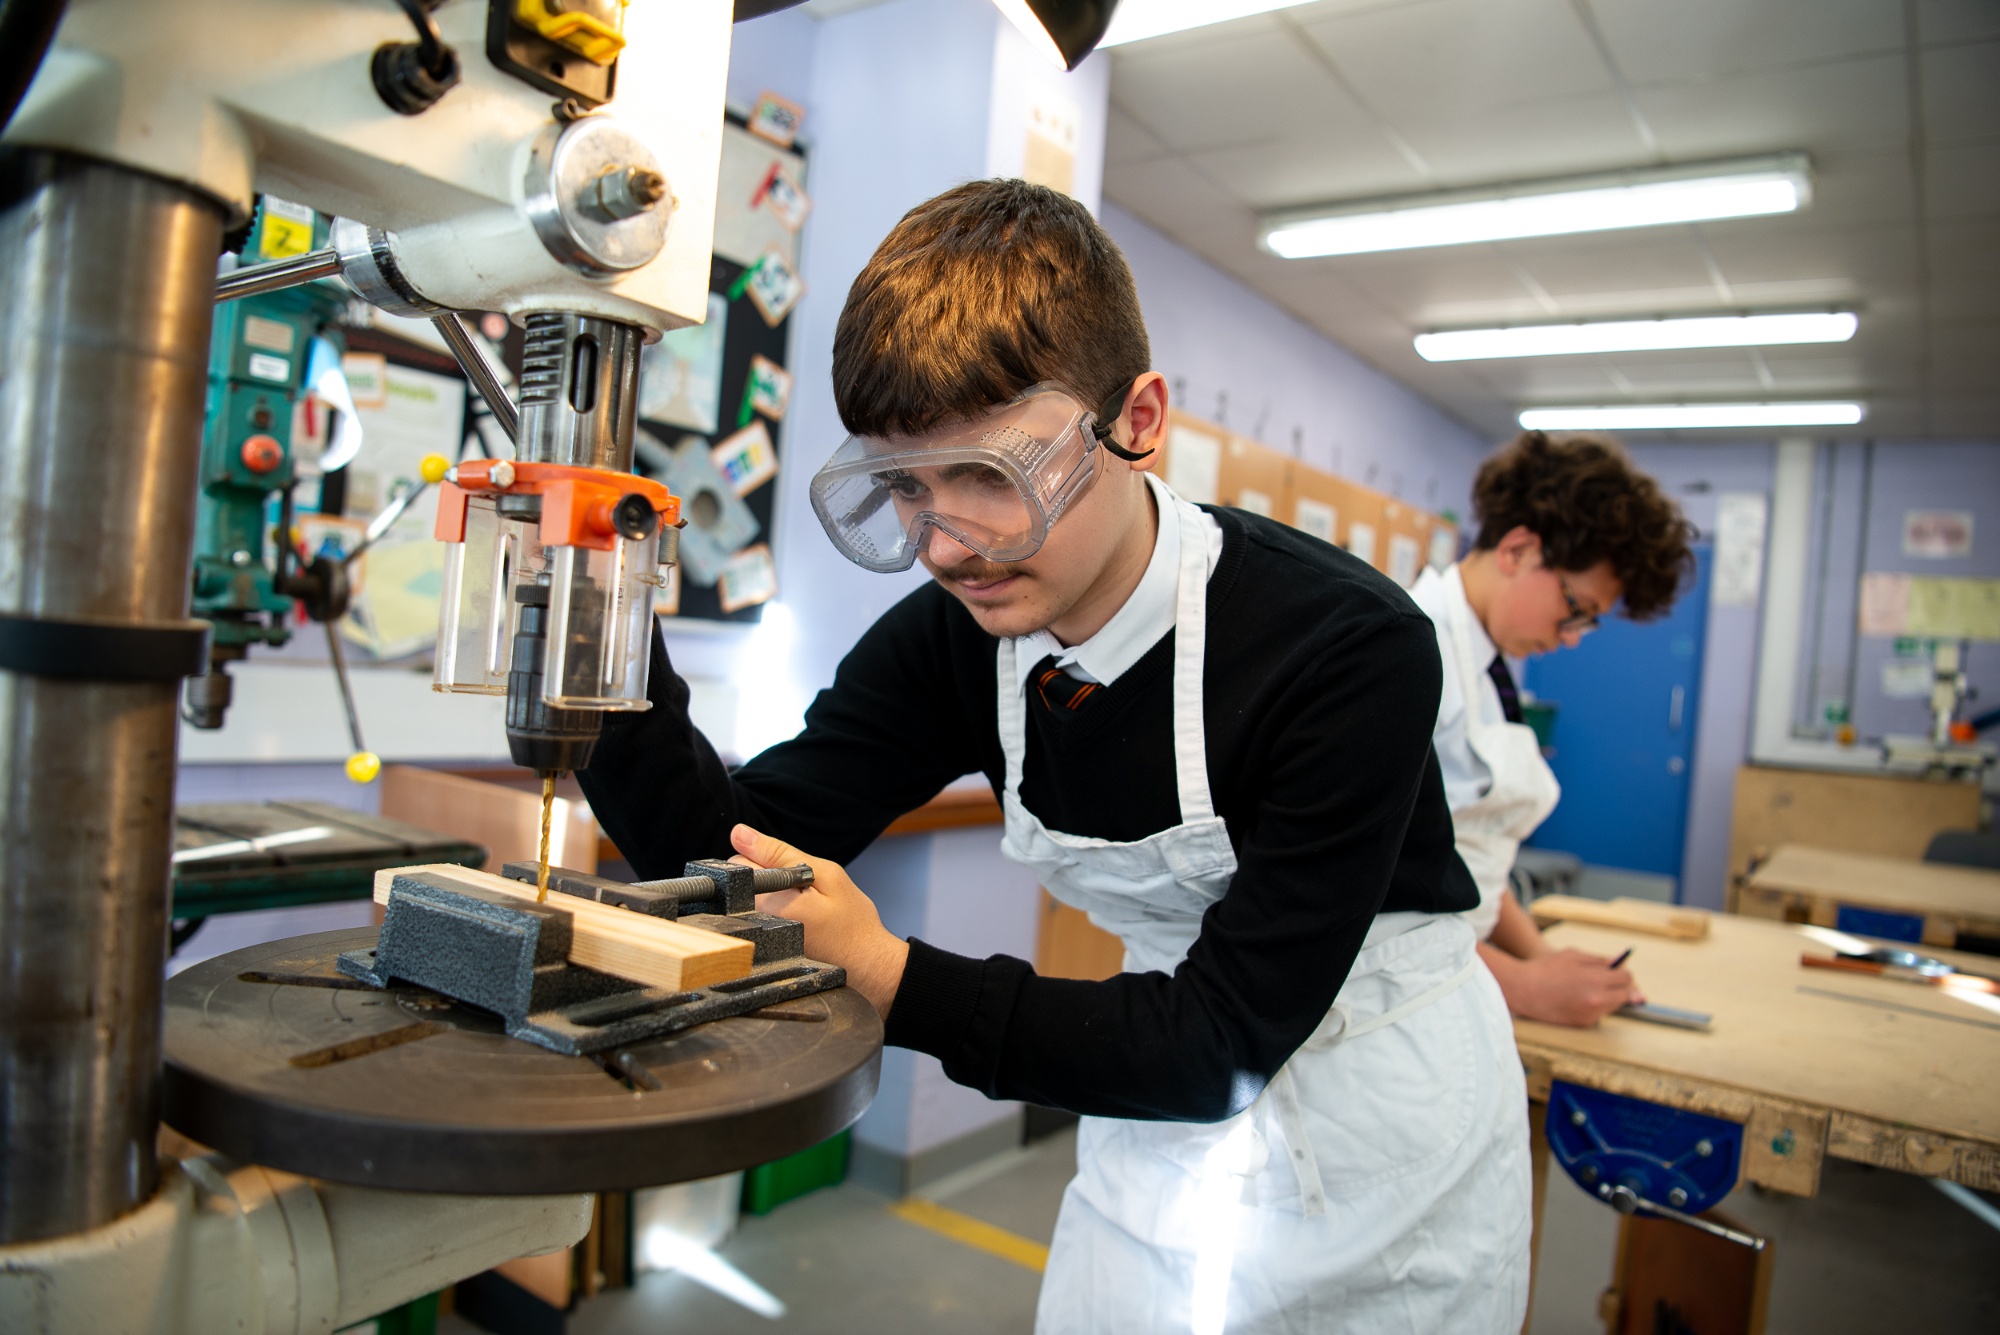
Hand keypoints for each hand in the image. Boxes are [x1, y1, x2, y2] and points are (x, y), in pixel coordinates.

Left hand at [730, 824, 908, 1017]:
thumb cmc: (852, 922)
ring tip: (800, 907)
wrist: (867, 965)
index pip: (737, 863)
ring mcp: (756, 941)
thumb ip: (778, 852)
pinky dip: (772, 914)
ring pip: (747, 900)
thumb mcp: (824, 875)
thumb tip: (739, 833)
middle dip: (764, 876)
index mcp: (766, 901)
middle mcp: (753, 923)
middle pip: (738, 883)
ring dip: (768, 896)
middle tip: (800, 889)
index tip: (790, 870)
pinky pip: (755, 919)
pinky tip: (797, 921)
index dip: (764, 858)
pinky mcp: (763, 950)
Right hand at [1485, 945, 1643, 1027]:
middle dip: (1621, 986)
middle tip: (1610, 980)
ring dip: (1610, 996)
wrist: (1522, 990)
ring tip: (1590, 987)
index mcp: (1595, 980)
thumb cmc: (1546, 968)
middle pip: (1626, 995)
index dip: (1623, 972)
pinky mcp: (1583, 1023)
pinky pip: (1600, 1013)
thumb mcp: (1573, 956)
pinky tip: (1579, 997)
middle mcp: (1597, 1000)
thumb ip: (1599, 960)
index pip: (1627, 978)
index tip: (1617, 971)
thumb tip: (1618, 965)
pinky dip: (1596, 1005)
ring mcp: (1590, 1014)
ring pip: (1614, 1005)